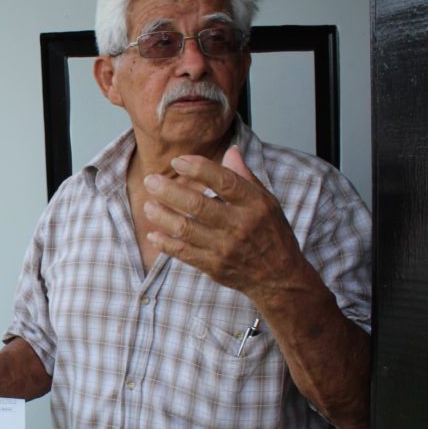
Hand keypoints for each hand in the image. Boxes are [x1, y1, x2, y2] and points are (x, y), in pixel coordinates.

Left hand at [143, 146, 305, 301]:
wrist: (279, 277)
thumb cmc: (272, 234)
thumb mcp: (267, 202)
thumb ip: (245, 177)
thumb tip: (230, 150)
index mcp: (254, 204)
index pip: (224, 181)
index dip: (198, 169)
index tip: (177, 161)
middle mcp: (239, 225)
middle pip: (198, 205)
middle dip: (169, 191)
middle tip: (150, 181)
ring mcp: (225, 248)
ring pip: (186, 229)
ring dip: (162, 216)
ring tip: (148, 205)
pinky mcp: (214, 266)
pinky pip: (184, 253)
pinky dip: (166, 243)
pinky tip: (153, 234)